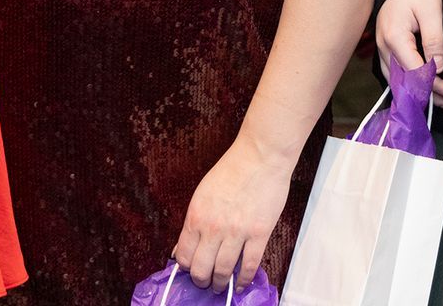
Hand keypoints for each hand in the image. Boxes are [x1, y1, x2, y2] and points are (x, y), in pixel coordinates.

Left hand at [173, 135, 291, 290]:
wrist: (260, 156)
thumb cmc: (232, 170)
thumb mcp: (202, 195)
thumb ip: (193, 223)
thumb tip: (182, 247)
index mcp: (196, 216)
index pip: (184, 256)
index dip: (187, 269)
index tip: (192, 271)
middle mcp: (214, 227)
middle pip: (201, 269)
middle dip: (202, 281)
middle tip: (205, 284)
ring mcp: (237, 232)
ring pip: (224, 271)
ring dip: (220, 284)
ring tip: (221, 286)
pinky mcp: (259, 233)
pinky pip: (249, 265)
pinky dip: (243, 279)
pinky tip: (240, 283)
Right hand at [374, 0, 442, 109]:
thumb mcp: (431, 9)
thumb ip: (434, 39)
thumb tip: (437, 68)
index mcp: (394, 36)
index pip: (413, 71)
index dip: (433, 85)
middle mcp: (383, 46)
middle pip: (403, 81)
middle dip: (427, 95)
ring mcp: (381, 47)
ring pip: (396, 81)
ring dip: (417, 93)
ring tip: (441, 101)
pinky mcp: (385, 47)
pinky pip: (393, 73)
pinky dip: (408, 84)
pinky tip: (422, 90)